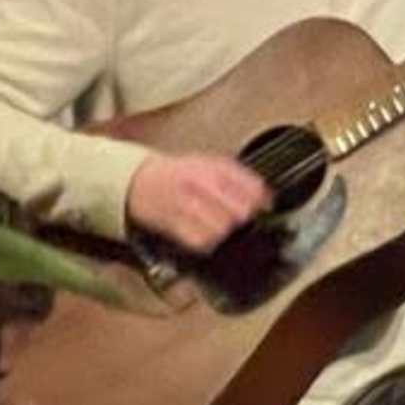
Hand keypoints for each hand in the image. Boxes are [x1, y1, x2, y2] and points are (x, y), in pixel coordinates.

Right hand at [126, 152, 269, 254]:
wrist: (138, 180)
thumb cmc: (177, 173)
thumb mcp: (209, 163)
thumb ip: (239, 177)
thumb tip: (266, 196)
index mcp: (212, 169)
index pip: (251, 188)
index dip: (261, 201)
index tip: (262, 205)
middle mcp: (200, 186)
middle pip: (240, 211)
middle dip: (243, 215)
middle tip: (236, 214)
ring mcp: (186, 206)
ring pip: (223, 227)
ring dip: (225, 229)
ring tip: (217, 222)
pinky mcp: (174, 225)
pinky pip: (202, 241)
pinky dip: (207, 241)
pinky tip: (203, 231)